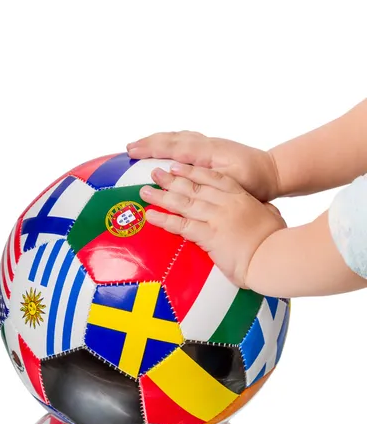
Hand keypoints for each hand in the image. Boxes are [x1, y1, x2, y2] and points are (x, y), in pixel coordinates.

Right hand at [128, 131, 279, 201]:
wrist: (273, 172)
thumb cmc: (254, 182)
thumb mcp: (231, 183)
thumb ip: (206, 179)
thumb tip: (179, 175)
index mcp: (208, 152)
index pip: (173, 146)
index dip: (151, 148)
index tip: (132, 151)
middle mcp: (207, 144)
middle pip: (172, 138)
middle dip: (149, 142)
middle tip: (129, 148)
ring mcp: (210, 144)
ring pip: (179, 136)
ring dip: (158, 140)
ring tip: (141, 146)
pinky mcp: (212, 148)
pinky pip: (186, 140)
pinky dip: (171, 141)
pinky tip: (166, 146)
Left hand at [139, 163, 286, 288]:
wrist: (275, 257)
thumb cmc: (277, 242)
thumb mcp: (272, 218)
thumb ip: (264, 210)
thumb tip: (266, 209)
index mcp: (241, 197)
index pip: (213, 179)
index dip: (194, 172)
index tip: (179, 166)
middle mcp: (226, 204)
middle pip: (194, 187)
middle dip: (172, 179)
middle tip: (155, 172)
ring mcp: (216, 218)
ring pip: (184, 202)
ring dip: (162, 196)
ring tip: (145, 191)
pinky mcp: (209, 235)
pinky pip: (181, 225)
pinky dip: (164, 219)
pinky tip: (150, 215)